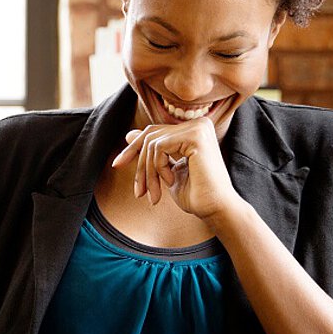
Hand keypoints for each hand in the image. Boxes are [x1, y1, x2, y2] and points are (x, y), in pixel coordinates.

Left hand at [109, 116, 237, 220]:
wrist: (215, 210)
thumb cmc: (195, 194)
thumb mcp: (166, 170)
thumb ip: (152, 151)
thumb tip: (129, 134)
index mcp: (192, 130)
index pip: (153, 133)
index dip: (133, 148)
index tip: (116, 164)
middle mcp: (197, 124)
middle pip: (150, 136)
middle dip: (139, 165)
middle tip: (139, 192)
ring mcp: (197, 128)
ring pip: (152, 143)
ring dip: (148, 173)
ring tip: (154, 194)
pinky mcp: (195, 136)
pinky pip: (159, 148)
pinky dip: (158, 168)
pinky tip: (170, 182)